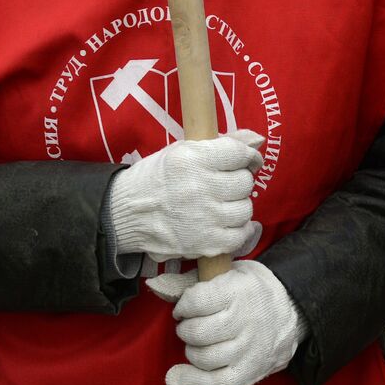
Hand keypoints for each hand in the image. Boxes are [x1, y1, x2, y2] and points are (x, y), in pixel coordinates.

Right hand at [107, 129, 263, 261]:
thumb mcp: (184, 150)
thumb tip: (258, 140)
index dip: (249, 157)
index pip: (240, 154)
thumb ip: (223, 143)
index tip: (248, 162)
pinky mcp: (204, 243)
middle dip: (239, 182)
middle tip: (226, 185)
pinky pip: (239, 236)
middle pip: (244, 182)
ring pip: (245, 209)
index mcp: (193, 159)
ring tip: (222, 205)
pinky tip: (226, 224)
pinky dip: (238, 231)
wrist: (125, 213)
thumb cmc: (157, 178)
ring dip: (238, 206)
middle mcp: (200, 187)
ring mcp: (203, 218)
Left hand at [147, 260, 305, 384]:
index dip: (183, 306)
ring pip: (203, 358)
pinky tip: (182, 374)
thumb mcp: (232, 271)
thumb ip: (200, 278)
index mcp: (241, 291)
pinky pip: (215, 383)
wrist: (293, 310)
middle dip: (186, 329)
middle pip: (197, 332)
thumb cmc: (253, 290)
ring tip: (197, 342)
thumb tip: (160, 287)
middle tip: (190, 325)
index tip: (184, 307)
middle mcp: (247, 321)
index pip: (197, 301)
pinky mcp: (250, 372)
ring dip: (191, 350)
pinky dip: (193, 381)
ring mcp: (250, 349)